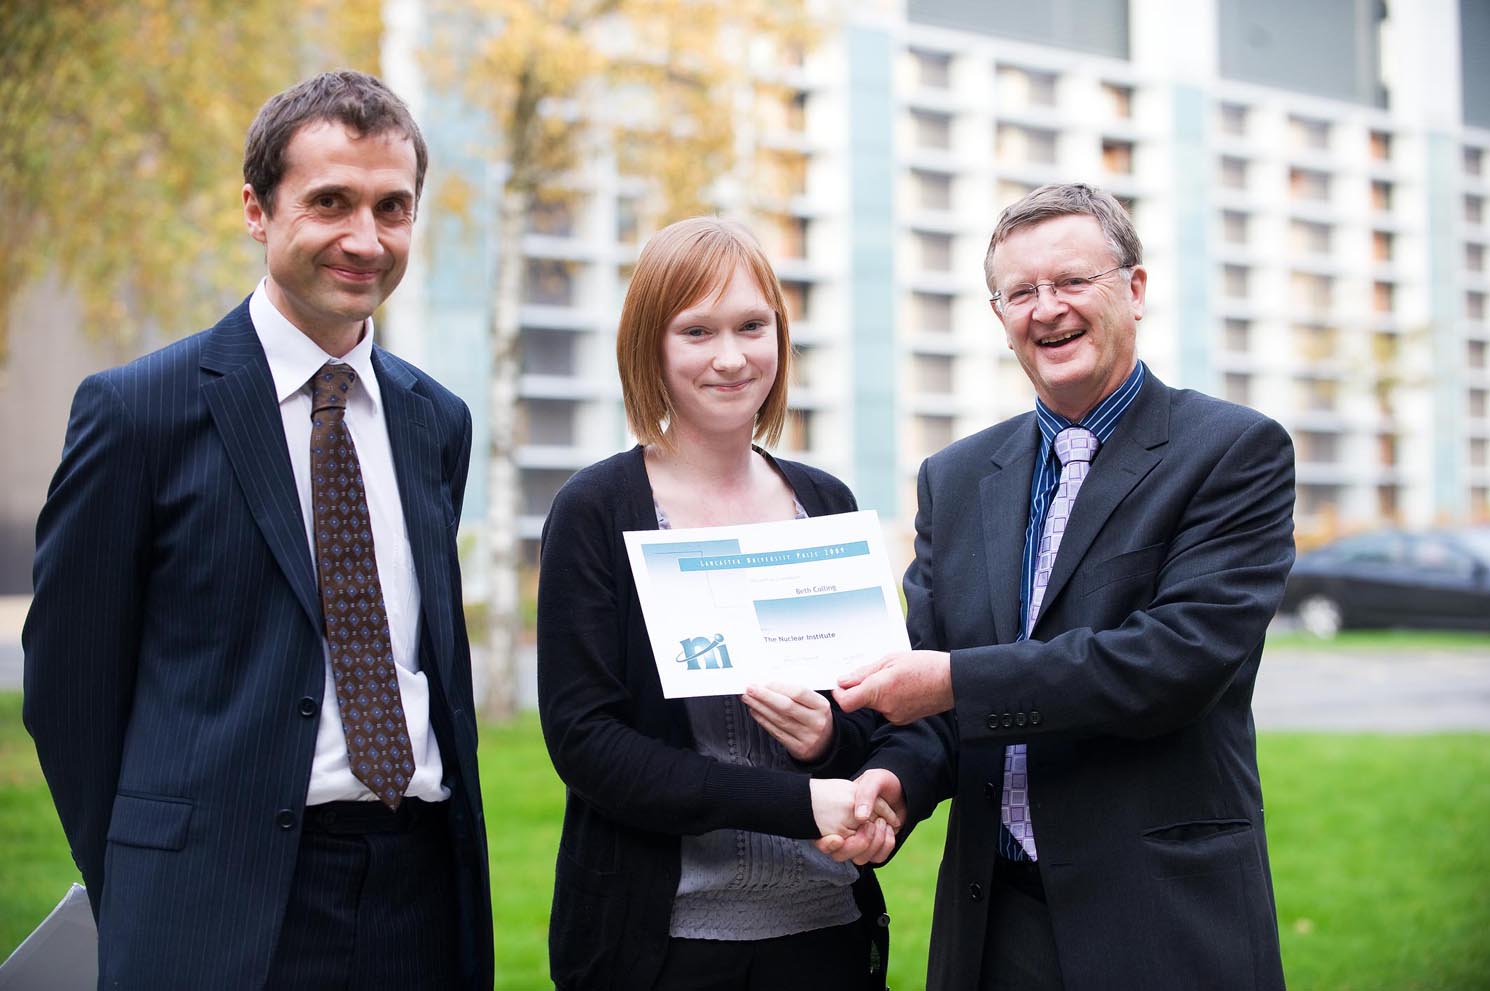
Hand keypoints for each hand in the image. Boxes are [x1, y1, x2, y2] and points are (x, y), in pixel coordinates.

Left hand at [742, 682, 833, 761]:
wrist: (825, 744)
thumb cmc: (815, 718)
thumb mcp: (815, 703)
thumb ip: (796, 694)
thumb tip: (769, 684)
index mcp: (822, 706)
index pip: (799, 693)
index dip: (779, 687)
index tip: (764, 682)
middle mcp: (816, 722)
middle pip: (786, 707)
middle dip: (764, 696)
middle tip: (750, 689)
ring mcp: (807, 736)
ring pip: (778, 719)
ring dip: (759, 707)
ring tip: (749, 698)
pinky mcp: (797, 748)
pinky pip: (775, 731)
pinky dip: (762, 720)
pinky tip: (755, 711)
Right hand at [816, 769, 904, 864]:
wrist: (898, 788)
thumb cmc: (882, 782)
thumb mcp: (873, 781)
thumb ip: (866, 795)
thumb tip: (860, 818)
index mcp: (836, 818)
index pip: (824, 843)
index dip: (827, 845)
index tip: (838, 839)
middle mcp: (845, 833)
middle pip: (842, 855)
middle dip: (861, 841)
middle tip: (874, 822)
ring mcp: (860, 841)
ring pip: (860, 859)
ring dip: (874, 842)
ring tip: (882, 822)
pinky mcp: (875, 847)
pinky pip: (877, 858)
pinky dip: (886, 845)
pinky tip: (890, 828)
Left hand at [834, 650, 953, 724]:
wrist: (953, 682)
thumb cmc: (925, 666)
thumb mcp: (891, 659)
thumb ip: (864, 673)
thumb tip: (843, 681)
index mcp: (879, 690)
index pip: (846, 702)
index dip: (840, 693)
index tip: (842, 684)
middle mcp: (885, 707)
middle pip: (860, 701)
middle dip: (861, 688)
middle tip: (876, 672)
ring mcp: (894, 716)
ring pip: (874, 704)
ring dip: (877, 692)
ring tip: (896, 677)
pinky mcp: (903, 719)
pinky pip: (887, 708)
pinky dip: (889, 698)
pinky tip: (903, 687)